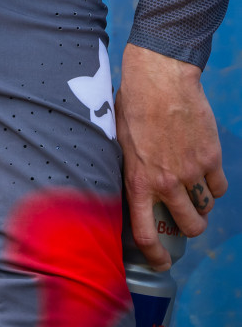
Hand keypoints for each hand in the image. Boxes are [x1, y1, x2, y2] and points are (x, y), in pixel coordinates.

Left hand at [116, 42, 227, 268]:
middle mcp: (166, 182)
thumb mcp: (119, 139)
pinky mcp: (210, 158)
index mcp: (138, 179)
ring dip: (203, 205)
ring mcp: (192, 172)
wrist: (160, 77)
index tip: (161, 262)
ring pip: (207, 208)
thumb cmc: (133, 102)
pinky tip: (206, 172)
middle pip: (189, 226)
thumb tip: (130, 184)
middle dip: (191, 228)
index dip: (154, 254)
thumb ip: (128, 166)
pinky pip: (220, 187)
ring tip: (195, 192)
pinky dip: (215, 185)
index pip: (145, 232)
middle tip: (188, 219)